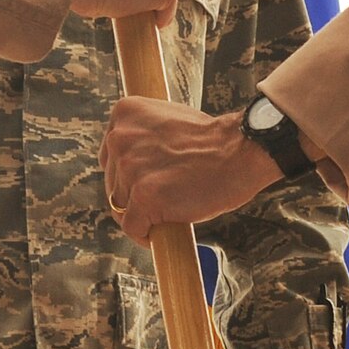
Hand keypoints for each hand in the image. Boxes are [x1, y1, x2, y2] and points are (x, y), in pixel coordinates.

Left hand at [100, 99, 280, 243]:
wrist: (238, 151)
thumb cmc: (210, 139)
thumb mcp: (165, 120)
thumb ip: (142, 136)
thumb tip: (129, 164)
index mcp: (124, 114)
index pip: (110, 157)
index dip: (127, 175)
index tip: (146, 183)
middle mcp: (120, 138)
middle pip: (113, 183)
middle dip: (133, 196)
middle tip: (163, 199)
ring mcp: (130, 169)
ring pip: (121, 207)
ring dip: (141, 215)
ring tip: (168, 212)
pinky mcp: (144, 197)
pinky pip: (133, 228)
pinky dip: (146, 235)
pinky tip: (164, 230)